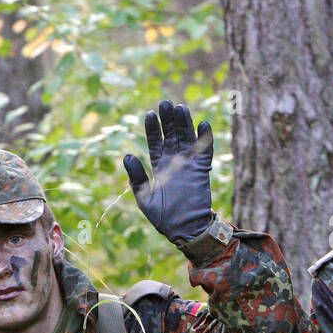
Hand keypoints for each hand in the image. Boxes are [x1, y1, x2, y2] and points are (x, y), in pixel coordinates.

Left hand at [123, 100, 214, 245]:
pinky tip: (202, 124)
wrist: (185, 229)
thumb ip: (136, 177)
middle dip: (168, 120)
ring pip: (187, 138)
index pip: (155, 142)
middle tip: (165, 103)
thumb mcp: (144, 198)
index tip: (149, 114)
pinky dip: (204, 137)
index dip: (152, 129)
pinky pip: (205, 150)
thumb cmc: (163, 217)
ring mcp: (189, 164)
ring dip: (184, 123)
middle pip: (171, 135)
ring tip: (180, 108)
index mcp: (159, 167)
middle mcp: (174, 162)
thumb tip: (127, 155)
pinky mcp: (202, 169)